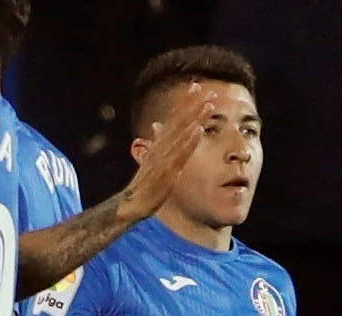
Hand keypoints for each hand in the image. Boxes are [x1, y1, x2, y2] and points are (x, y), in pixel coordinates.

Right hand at [121, 83, 217, 224]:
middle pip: (178, 121)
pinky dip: (190, 141)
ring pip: (182, 134)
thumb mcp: (150, 157)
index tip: (195, 87)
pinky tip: (199, 130)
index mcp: (158, 143)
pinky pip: (181, 153)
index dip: (184, 102)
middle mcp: (161, 147)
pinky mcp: (168, 170)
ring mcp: (164, 158)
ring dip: (195, 118)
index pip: (172, 118)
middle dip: (192, 104)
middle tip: (206, 89)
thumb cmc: (144, 183)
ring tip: (209, 105)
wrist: (132, 203)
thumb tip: (156, 125)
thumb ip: (156, 141)